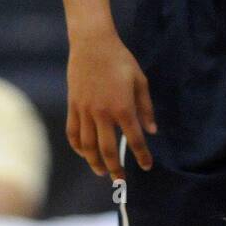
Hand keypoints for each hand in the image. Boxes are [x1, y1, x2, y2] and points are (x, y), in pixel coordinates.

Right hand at [65, 24, 155, 179]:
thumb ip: (146, 108)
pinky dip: (78, 147)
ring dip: (95, 162)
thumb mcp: (140, 81)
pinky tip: (85, 154)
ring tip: (102, 172)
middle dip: (116, 169)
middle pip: (108, 150)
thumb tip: (152, 131)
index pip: (135, 139)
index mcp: (123, 107)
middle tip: (121, 181)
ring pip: (88, 146)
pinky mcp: (74, 106)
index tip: (147, 166)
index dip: (142, 156)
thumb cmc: (119, 60)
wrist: (92, 43)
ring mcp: (85, 111)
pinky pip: (73, 133)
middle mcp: (102, 113)